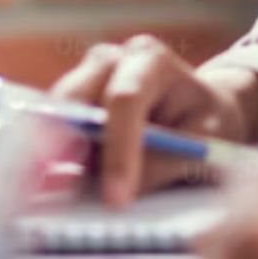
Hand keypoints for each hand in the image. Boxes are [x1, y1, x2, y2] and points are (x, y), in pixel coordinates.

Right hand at [51, 36, 257, 205]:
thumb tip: (124, 190)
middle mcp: (111, 60)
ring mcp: (85, 77)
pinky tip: (53, 187)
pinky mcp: (71, 101)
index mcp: (151, 61)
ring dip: (54, 154)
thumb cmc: (206, 123)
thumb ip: (166, 161)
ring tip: (51, 196)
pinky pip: (54, 129)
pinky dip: (54, 158)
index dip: (117, 150)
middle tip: (59, 192)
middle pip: (76, 99)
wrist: (200, 109)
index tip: (116, 198)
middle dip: (66, 147)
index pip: (125, 100)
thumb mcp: (206, 141)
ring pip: (57, 114)